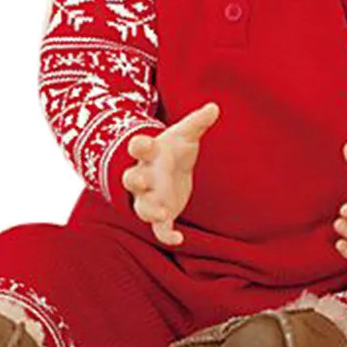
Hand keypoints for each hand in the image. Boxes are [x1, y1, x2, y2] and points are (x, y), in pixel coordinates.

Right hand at [121, 101, 220, 245]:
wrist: (162, 170)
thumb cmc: (171, 149)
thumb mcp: (184, 134)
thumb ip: (197, 122)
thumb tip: (215, 107)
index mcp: (149, 153)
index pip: (138, 147)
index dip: (139, 145)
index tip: (142, 143)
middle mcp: (144, 175)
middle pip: (131, 179)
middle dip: (136, 180)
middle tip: (143, 181)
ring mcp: (149, 196)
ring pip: (142, 206)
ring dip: (149, 210)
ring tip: (161, 214)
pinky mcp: (160, 213)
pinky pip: (158, 228)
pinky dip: (166, 234)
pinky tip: (180, 239)